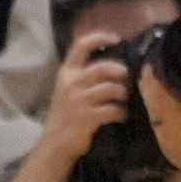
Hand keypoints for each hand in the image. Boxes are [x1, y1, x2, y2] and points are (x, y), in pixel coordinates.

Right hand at [41, 31, 136, 159]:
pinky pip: (112, 110)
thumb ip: (83, 74)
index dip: (100, 38)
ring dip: (122, 94)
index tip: (116, 39)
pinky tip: (120, 115)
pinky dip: (120, 112)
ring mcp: (79, 101)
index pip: (80, 46)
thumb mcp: (67, 89)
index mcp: (66, 73)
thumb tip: (113, 63)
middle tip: (125, 77)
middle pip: (102, 68)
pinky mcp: (87, 118)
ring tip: (122, 100)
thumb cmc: (65, 114)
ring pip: (111, 89)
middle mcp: (71, 84)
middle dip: (119, 71)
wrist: (54, 143)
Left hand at [139, 66, 180, 181]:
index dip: (155, 82)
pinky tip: (153, 100)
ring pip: (150, 111)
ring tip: (148, 80)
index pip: (165, 97)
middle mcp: (172, 126)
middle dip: (147, 85)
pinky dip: (152, 109)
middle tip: (148, 69)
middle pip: (153, 102)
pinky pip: (153, 121)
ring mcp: (164, 135)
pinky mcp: (161, 142)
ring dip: (147, 96)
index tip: (153, 67)